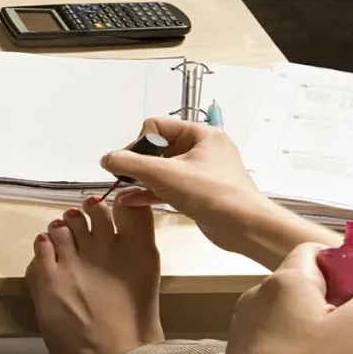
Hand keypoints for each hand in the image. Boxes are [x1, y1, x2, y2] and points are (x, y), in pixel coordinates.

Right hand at [101, 118, 340, 269]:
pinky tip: (130, 200)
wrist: (245, 226)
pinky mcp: (199, 192)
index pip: (157, 126)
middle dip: (139, 162)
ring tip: (123, 188)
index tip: (130, 163)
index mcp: (201, 134)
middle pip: (158, 147)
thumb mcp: (164, 175)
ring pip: (162, 169)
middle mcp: (202, 149)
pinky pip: (169, 186)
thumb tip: (107, 158)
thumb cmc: (213, 194)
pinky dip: (150, 191)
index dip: (139, 143)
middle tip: (125, 176)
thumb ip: (131, 164)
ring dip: (142, 178)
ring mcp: (201, 172)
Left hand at [195, 243, 352, 353]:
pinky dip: (296, 336)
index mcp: (288, 279)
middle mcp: (260, 292)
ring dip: (320, 320)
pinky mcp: (240, 343)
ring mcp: (245, 318)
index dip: (345, 262)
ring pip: (291, 308)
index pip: (316, 251)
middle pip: (306, 281)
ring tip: (345, 347)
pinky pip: (274, 329)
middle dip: (340, 297)